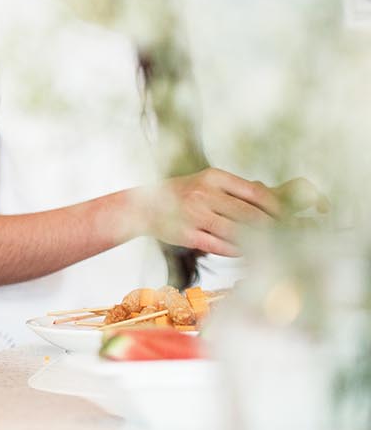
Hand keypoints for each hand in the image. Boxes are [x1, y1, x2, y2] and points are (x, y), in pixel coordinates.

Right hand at [139, 167, 280, 255]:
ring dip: (256, 242)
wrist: (142, 207)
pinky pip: (221, 246)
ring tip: (269, 247)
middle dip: (271, 228)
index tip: (287, 218)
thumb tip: (272, 201)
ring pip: (237, 233)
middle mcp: (203, 194)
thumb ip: (234, 190)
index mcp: (212, 177)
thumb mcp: (205, 182)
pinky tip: (244, 252)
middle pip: (250, 215)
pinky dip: (237, 251)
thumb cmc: (181, 194)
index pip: (255, 194)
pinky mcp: (187, 235)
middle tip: (284, 236)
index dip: (276, 208)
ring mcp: (194, 215)